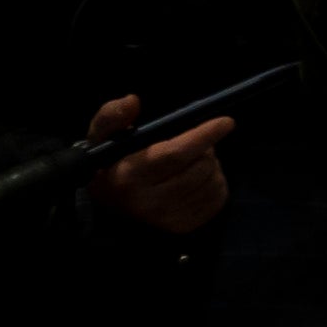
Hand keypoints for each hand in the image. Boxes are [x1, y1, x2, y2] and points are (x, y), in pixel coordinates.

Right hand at [82, 95, 227, 236]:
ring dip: (210, 164)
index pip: (175, 153)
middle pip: (200, 165)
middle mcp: (149, 201)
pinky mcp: (185, 225)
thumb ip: (113, 116)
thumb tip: (133, 100)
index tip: (226, 122)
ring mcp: (169, 217)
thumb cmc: (109, 162)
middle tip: (193, 143)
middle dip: (206, 147)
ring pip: (213, 180)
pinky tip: (196, 178)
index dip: (203, 136)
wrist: (109, 204)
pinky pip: (219, 196)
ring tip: (190, 161)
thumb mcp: (100, 137)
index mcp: (128, 176)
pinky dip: (215, 182)